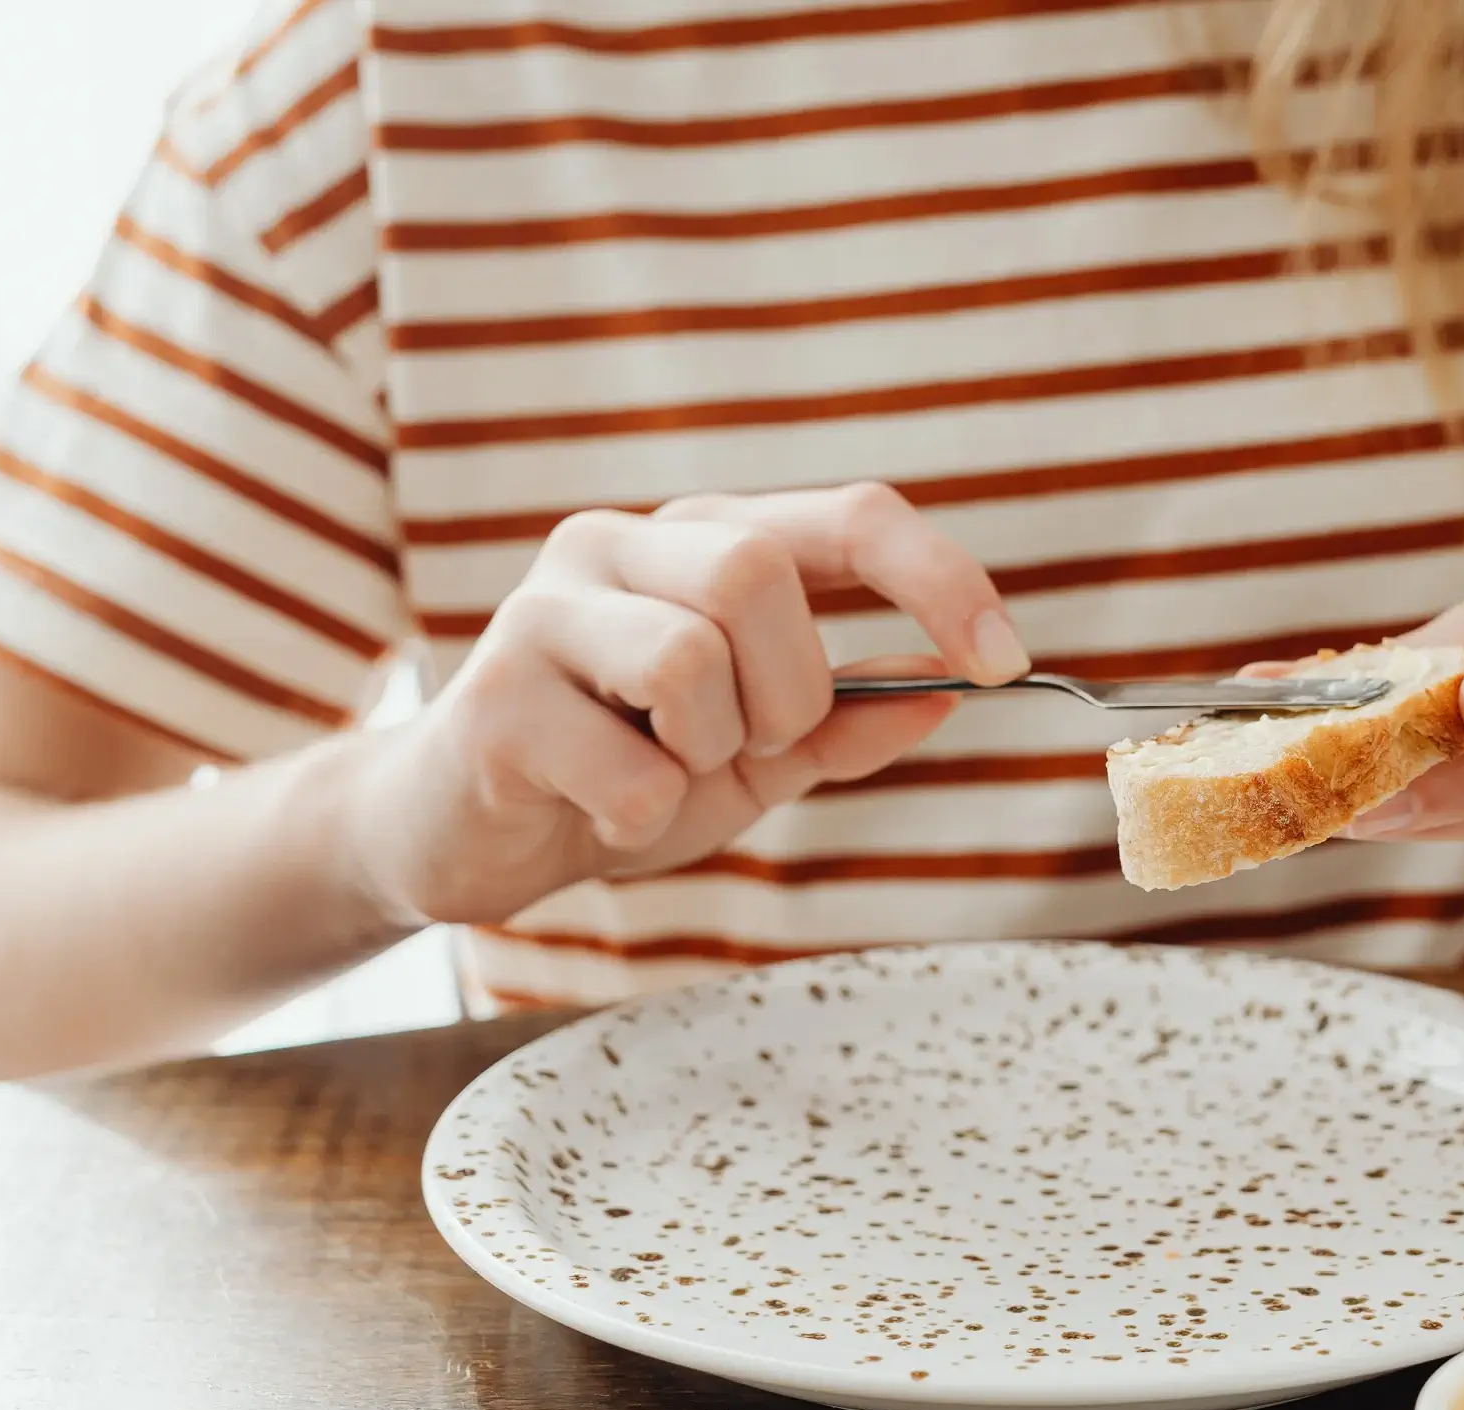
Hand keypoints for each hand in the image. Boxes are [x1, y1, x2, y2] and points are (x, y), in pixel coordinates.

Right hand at [338, 484, 1027, 926]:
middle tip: (748, 749)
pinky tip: (602, 814)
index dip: (939, 578)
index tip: (1003, 660)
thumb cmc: (616, 778)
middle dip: (792, 689)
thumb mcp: (756, 758)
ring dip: (709, 752)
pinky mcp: (492, 698)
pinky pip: (631, 765)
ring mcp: (545, 612)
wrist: (460, 840)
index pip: (847, 514)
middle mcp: (620, 547)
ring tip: (663, 775)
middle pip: (758, 572)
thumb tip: (951, 690)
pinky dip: (646, 815)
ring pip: (690, 656)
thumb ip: (847, 721)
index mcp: (701, 543)